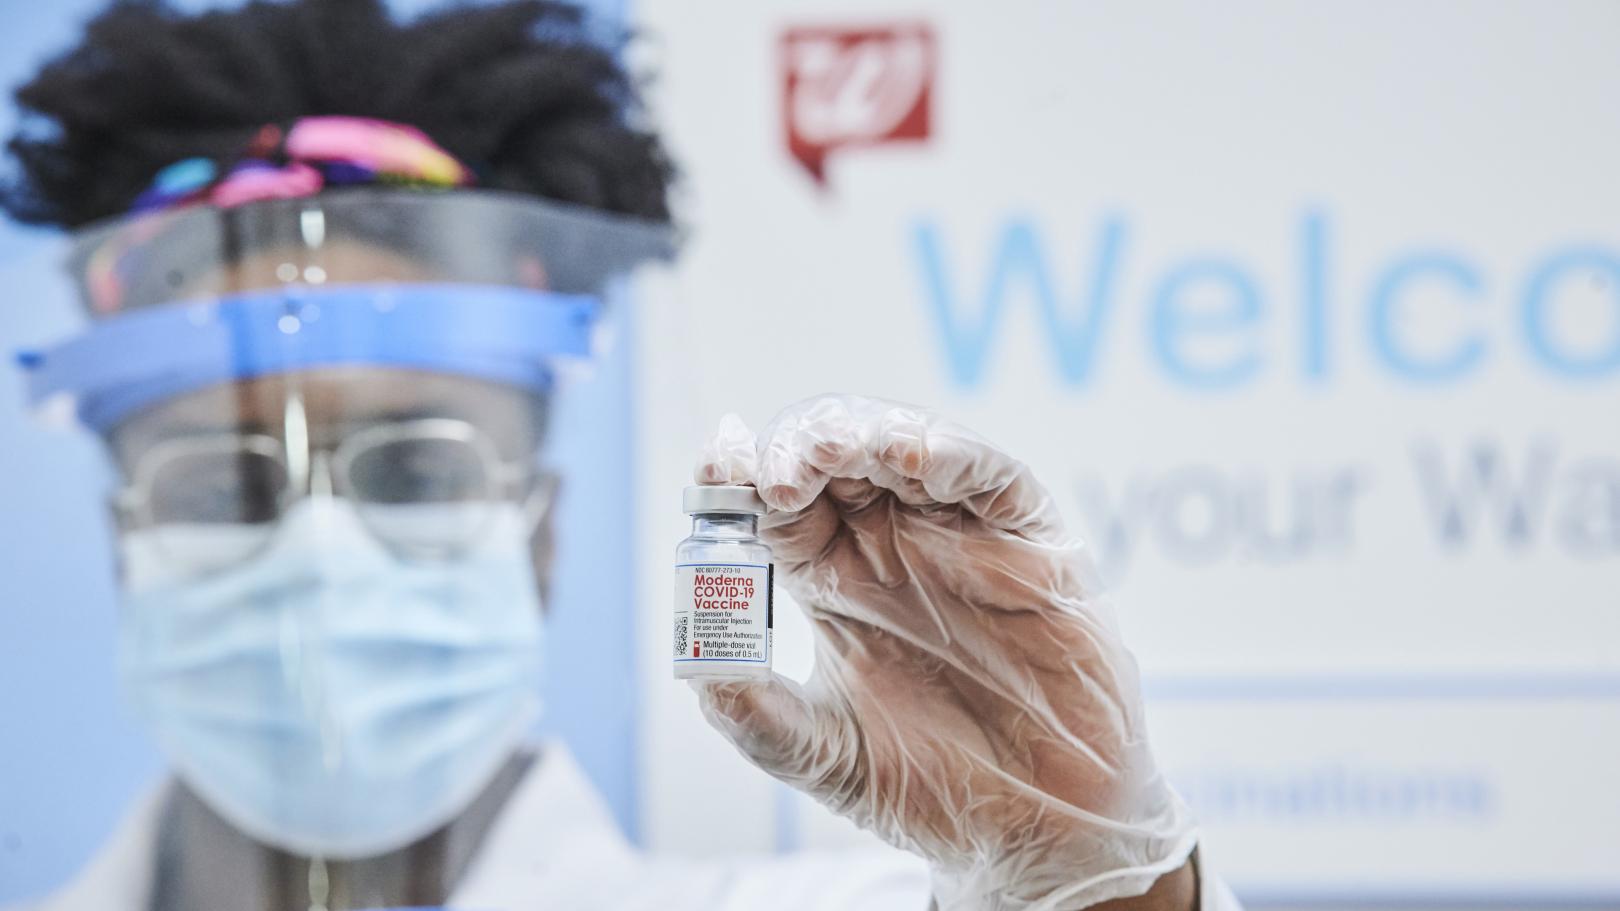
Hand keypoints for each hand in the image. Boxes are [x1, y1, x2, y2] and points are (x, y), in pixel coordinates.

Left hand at [690, 395, 1195, 909]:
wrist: (1033, 831)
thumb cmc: (930, 789)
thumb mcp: (820, 754)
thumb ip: (752, 713)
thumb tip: (694, 665)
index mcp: (833, 577)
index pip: (778, 502)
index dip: (745, 477)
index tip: (717, 468)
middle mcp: (890, 543)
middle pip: (834, 458)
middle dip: (798, 447)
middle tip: (777, 473)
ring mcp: (959, 535)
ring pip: (904, 447)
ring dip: (863, 435)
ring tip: (828, 455)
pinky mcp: (1029, 542)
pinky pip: (992, 475)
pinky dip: (951, 455)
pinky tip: (912, 463)